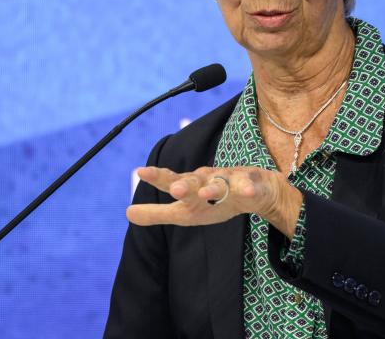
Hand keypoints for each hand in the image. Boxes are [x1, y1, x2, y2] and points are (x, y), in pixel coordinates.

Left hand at [127, 166, 302, 237]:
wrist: (256, 191)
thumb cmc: (216, 201)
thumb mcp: (186, 211)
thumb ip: (158, 213)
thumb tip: (127, 213)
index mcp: (192, 187)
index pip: (172, 181)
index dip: (158, 177)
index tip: (140, 171)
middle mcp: (208, 180)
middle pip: (195, 181)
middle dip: (185, 184)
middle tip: (174, 188)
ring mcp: (231, 181)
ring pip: (222, 183)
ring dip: (214, 188)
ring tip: (205, 193)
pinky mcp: (251, 186)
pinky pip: (250, 188)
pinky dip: (248, 189)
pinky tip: (245, 192)